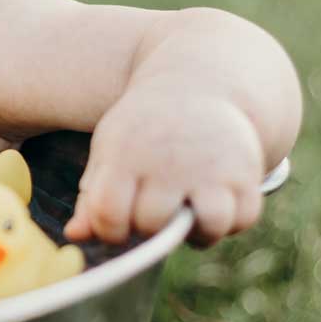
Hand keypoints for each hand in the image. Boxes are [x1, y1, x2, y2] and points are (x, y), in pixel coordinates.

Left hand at [66, 88, 265, 246]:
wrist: (195, 86)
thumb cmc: (143, 129)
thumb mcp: (111, 151)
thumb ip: (92, 196)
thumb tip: (75, 235)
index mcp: (126, 154)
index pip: (108, 214)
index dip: (108, 230)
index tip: (116, 221)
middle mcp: (169, 161)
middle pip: (152, 223)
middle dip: (147, 227)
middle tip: (152, 210)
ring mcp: (211, 166)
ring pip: (209, 225)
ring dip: (196, 233)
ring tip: (187, 216)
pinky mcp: (245, 170)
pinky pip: (244, 217)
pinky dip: (232, 222)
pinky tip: (213, 206)